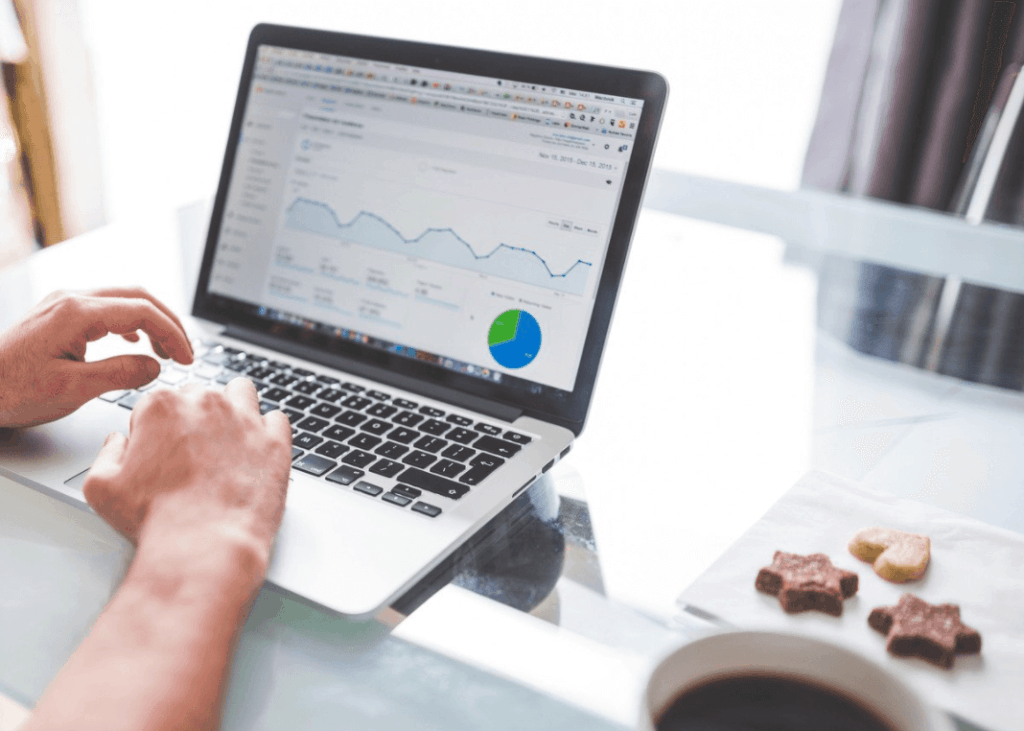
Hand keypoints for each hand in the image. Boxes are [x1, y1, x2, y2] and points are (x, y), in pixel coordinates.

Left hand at [0, 288, 192, 427]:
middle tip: (185, 352)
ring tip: (165, 350)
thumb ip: (120, 373)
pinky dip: (130, 322)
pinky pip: (105, 307)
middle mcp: (71, 299)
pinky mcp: (58, 314)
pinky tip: (135, 340)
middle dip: (169, 323)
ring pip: (123, 299)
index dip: (173, 334)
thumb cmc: (11, 390)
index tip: (186, 359)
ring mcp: (63, 303)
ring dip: (151, 321)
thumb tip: (155, 366)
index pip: (143, 311)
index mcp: (76, 313)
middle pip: (138, 296)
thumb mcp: (72, 389)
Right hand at [82, 379, 291, 569]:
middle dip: (194, 417)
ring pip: (241, 393)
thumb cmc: (155, 519)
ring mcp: (245, 420)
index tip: (159, 452)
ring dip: (233, 408)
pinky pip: (277, 419)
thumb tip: (118, 441)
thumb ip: (106, 453)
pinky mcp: (275, 441)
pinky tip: (257, 450)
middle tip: (192, 453)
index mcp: (162, 406)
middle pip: (199, 396)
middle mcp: (206, 404)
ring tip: (227, 439)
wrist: (203, 545)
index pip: (157, 402)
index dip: (155, 428)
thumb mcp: (101, 487)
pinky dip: (268, 430)